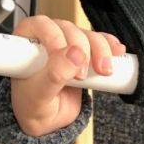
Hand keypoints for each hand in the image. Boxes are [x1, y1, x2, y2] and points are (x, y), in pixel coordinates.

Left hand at [10, 15, 125, 136]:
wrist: (46, 118)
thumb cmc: (32, 104)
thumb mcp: (39, 94)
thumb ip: (54, 75)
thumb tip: (75, 54)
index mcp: (26, 41)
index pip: (41, 25)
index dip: (55, 37)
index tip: (62, 57)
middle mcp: (46, 37)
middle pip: (69, 29)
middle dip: (82, 48)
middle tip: (80, 76)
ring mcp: (67, 43)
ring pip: (87, 34)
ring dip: (100, 50)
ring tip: (103, 72)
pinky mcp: (85, 52)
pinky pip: (101, 41)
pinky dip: (110, 47)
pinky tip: (117, 55)